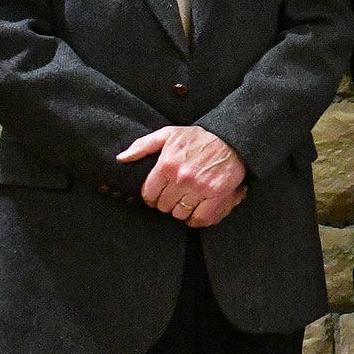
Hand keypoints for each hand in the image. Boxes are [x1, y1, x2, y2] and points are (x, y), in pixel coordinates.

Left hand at [118, 126, 246, 223]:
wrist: (232, 139)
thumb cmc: (199, 137)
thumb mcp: (169, 134)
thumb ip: (143, 145)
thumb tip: (121, 158)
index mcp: (166, 165)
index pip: (149, 194)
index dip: (152, 197)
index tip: (158, 196)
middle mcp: (181, 178)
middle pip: (164, 206)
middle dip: (167, 203)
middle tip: (174, 197)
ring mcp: (199, 188)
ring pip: (180, 213)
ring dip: (181, 211)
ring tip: (186, 203)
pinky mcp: (216, 195)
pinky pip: (201, 218)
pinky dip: (196, 220)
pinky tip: (195, 214)